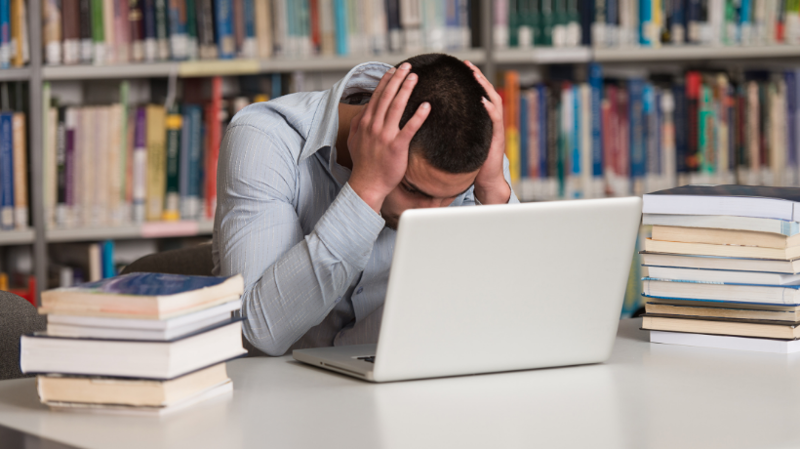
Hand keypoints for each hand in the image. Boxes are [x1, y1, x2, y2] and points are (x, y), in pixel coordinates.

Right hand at [347, 63, 430, 212]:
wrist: (367, 184)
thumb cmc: (363, 164)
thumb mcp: (354, 140)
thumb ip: (358, 123)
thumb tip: (363, 111)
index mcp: (365, 123)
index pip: (377, 97)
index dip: (386, 81)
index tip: (395, 70)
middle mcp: (374, 126)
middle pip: (388, 97)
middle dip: (398, 79)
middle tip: (409, 66)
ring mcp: (385, 136)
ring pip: (397, 107)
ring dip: (406, 90)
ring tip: (416, 78)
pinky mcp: (397, 146)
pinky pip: (409, 128)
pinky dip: (418, 116)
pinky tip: (426, 106)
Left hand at [466, 60, 511, 204]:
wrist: (485, 180)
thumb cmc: (471, 163)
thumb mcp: (460, 141)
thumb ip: (453, 129)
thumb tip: (432, 121)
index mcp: (481, 120)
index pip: (477, 95)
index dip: (470, 81)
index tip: (460, 68)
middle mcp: (490, 121)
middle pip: (487, 93)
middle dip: (478, 78)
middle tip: (468, 65)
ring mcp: (496, 129)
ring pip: (494, 102)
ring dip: (485, 88)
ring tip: (476, 76)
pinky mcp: (497, 138)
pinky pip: (495, 120)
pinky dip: (490, 109)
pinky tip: (483, 101)